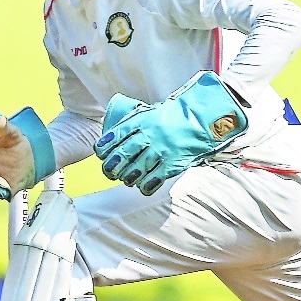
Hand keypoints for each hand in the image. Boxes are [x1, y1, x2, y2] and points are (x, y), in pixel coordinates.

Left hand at [93, 73, 247, 195]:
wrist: (200, 119)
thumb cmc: (171, 118)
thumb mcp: (149, 114)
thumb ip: (132, 126)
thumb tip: (113, 140)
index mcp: (140, 121)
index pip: (115, 136)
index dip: (103, 148)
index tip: (101, 153)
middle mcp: (148, 136)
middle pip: (122, 155)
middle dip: (111, 167)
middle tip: (109, 171)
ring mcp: (160, 150)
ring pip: (135, 170)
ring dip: (127, 177)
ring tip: (127, 178)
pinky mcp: (172, 163)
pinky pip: (153, 179)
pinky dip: (144, 186)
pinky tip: (142, 186)